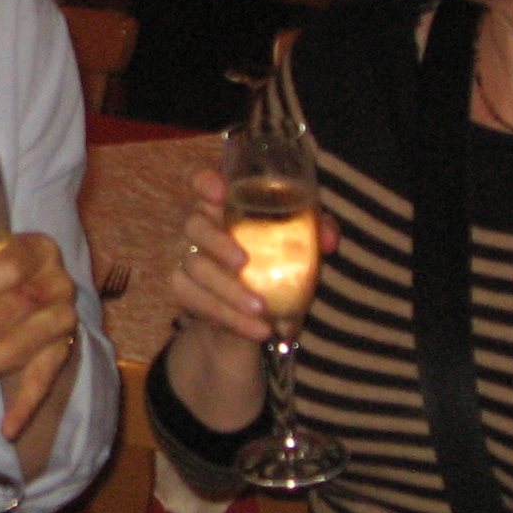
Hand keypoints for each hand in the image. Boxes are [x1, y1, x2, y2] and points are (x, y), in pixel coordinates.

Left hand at [0, 229, 81, 437]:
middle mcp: (57, 282)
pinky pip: (43, 381)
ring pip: (21, 347)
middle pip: (11, 309)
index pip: (9, 263)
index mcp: (36, 248)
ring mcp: (62, 320)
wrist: (30, 291)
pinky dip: (25, 405)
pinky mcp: (62, 352)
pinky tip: (7, 429)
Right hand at [156, 166, 338, 429]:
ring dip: (229, 291)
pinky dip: (230, 318)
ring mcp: (186, 260)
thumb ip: (316, 232)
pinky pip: (198, 303)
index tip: (220, 192)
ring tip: (261, 308)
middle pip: (194, 226)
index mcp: (222, 206)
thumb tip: (329, 241)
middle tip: (243, 261)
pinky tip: (258, 329)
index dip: (205, 183)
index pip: (201, 183)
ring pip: (195, 269)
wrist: (251, 312)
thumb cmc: (274, 260)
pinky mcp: (184, 292)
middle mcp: (198, 229)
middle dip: (217, 243)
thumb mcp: (298, 243)